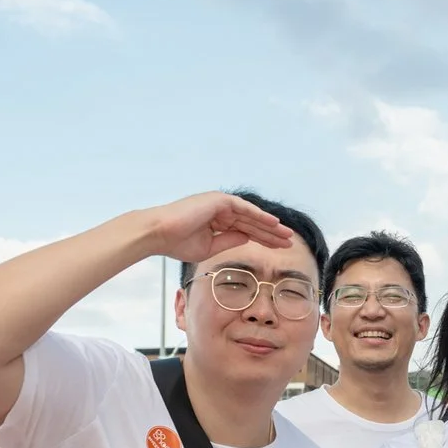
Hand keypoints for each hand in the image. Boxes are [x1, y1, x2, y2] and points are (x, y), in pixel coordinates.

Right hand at [136, 192, 295, 264]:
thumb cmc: (177, 242)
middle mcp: (219, 209)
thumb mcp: (209, 247)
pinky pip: (245, 209)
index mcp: (216, 220)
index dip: (262, 238)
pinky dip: (259, 216)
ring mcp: (219, 203)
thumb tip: (247, 239)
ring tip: (287, 235)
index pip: (245, 230)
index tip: (278, 248)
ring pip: (251, 216)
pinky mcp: (219, 200)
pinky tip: (274, 224)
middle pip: (251, 223)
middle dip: (270, 233)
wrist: (159, 234)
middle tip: (289, 242)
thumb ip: (229, 241)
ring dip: (270, 226)